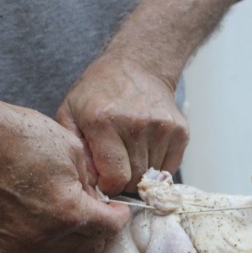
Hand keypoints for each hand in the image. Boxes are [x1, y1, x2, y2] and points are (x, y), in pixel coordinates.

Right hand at [0, 102, 129, 252]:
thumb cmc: (20, 135)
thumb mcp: (71, 149)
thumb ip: (90, 183)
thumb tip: (97, 201)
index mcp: (70, 210)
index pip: (111, 228)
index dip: (119, 215)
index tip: (116, 208)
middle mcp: (47, 236)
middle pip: (91, 249)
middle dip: (98, 231)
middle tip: (93, 213)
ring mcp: (22, 245)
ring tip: (70, 232)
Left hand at [56, 55, 188, 194]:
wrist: (138, 66)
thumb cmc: (99, 93)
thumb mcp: (71, 113)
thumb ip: (76, 150)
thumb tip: (93, 183)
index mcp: (104, 123)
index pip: (116, 178)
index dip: (109, 186)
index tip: (106, 179)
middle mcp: (136, 125)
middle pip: (135, 179)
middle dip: (124, 181)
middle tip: (118, 168)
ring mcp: (162, 127)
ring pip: (153, 176)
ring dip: (141, 173)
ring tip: (131, 154)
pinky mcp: (180, 131)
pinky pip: (170, 168)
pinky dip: (158, 167)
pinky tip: (147, 150)